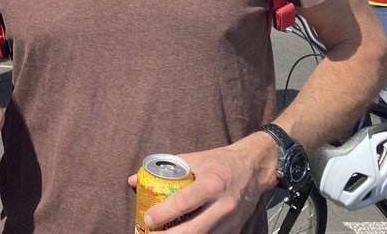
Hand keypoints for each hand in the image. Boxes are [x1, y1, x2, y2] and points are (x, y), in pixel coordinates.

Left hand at [127, 133, 275, 232]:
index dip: (163, 213)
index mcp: (211, 184)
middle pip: (192, 230)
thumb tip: (133, 180)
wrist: (253, 169)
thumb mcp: (193, 159)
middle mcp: (223, 205)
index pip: (183, 202)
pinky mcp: (235, 230)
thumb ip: (164, 170)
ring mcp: (230, 221)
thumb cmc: (219, 162)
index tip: (147, 218)